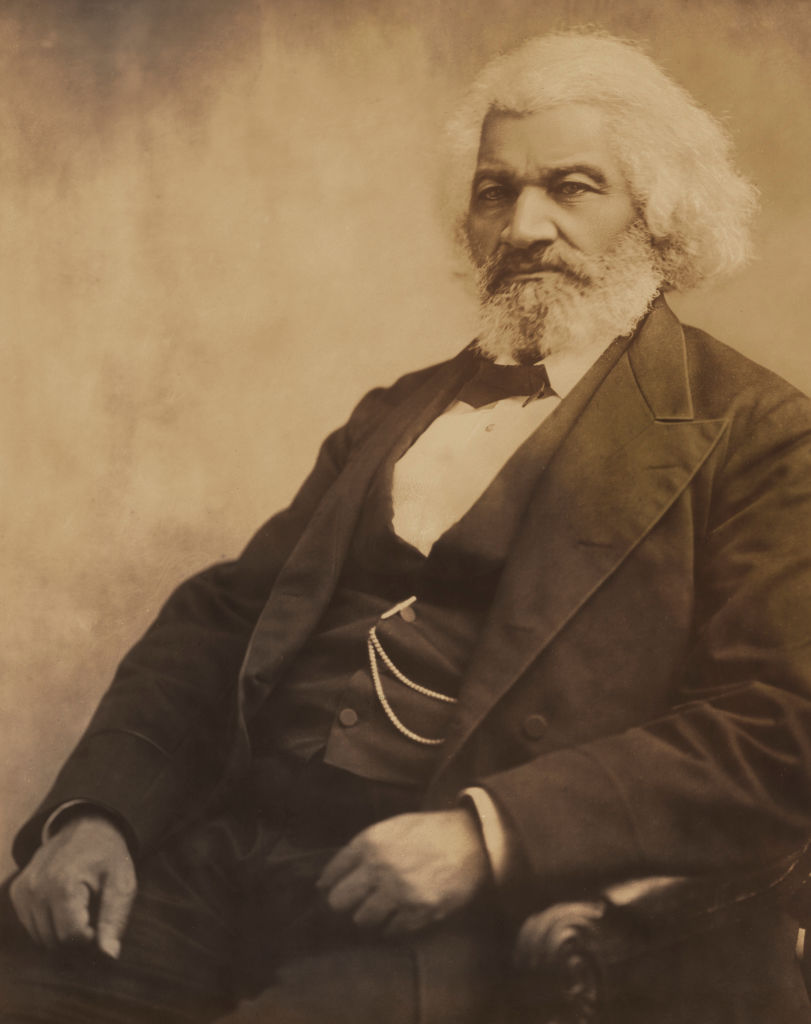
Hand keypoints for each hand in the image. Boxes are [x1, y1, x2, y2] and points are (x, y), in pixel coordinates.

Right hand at [10, 812, 135, 958]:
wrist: (87, 827)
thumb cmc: (108, 857)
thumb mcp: (122, 883)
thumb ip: (115, 920)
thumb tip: (109, 956)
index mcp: (63, 884)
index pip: (72, 938)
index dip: (91, 938)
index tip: (102, 921)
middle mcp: (36, 888)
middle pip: (55, 942)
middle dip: (77, 938)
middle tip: (93, 913)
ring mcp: (22, 890)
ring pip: (41, 939)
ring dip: (62, 932)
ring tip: (80, 907)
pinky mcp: (17, 893)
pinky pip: (32, 927)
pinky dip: (49, 924)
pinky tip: (63, 904)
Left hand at [316, 809, 488, 935]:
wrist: (470, 841)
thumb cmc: (428, 832)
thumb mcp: (392, 827)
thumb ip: (364, 847)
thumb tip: (333, 875)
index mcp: (371, 842)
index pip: (333, 871)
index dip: (329, 881)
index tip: (328, 888)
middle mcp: (380, 868)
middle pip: (339, 900)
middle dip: (342, 901)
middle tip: (353, 901)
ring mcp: (399, 892)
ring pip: (363, 918)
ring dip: (368, 914)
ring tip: (379, 907)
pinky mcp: (418, 912)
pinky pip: (391, 929)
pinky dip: (391, 924)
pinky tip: (399, 913)